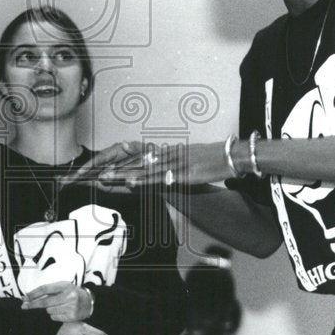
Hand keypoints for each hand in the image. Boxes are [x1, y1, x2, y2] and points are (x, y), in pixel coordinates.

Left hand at [22, 281, 92, 321]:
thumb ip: (49, 291)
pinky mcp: (72, 316)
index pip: (46, 289)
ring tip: (58, 306)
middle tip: (24, 306)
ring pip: (49, 310)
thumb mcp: (63, 287)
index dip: (34, 293)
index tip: (25, 297)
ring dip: (49, 309)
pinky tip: (62, 311)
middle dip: (33, 304)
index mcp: (65, 285)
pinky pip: (54, 317)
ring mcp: (71, 307)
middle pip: (45, 302)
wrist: (89, 302)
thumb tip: (30, 297)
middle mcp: (69, 295)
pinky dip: (54, 315)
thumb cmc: (73, 293)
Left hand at [65, 141, 234, 188]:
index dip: (125, 162)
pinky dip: (143, 180)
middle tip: (99, 174)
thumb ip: (180, 164)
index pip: (144, 157)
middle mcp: (170, 155)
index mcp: (172, 152)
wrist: (235, 155)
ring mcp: (175, 163)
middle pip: (139, 163)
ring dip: (124, 174)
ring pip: (144, 170)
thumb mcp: (194, 160)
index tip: (108, 165)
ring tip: (106, 179)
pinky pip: (159, 178)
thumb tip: (168, 171)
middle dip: (119, 169)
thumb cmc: (217, 159)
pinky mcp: (182, 174)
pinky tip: (131, 183)